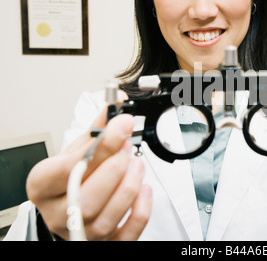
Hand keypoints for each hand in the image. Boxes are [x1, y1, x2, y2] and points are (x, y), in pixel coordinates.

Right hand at [26, 98, 152, 240]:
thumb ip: (96, 128)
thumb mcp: (77, 149)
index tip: (121, 125)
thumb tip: (117, 103)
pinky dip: (140, 210)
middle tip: (128, 148)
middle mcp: (58, 213)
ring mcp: (80, 232)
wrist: (70, 202)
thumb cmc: (71, 176)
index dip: (98, 146)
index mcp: (43, 186)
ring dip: (129, 186)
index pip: (65, 169)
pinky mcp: (105, 243)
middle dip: (115, 168)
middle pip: (86, 198)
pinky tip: (145, 189)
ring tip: (137, 164)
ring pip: (105, 218)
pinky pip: (125, 235)